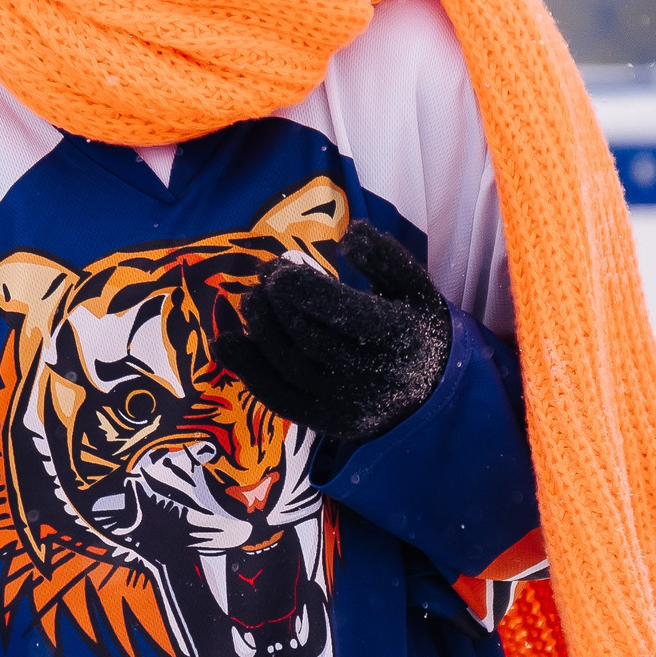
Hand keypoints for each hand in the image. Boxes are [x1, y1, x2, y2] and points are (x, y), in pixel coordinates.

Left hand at [214, 222, 451, 443]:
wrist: (429, 390)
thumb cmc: (413, 324)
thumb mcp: (414, 285)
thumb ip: (384, 257)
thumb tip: (350, 233)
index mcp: (401, 337)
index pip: (348, 315)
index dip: (307, 291)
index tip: (279, 271)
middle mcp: (377, 377)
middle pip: (313, 341)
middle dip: (279, 306)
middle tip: (263, 276)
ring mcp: (351, 406)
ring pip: (292, 370)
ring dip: (261, 332)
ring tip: (250, 299)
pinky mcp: (328, 423)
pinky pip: (281, 400)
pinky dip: (248, 371)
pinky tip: (226, 343)